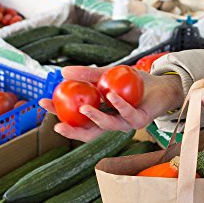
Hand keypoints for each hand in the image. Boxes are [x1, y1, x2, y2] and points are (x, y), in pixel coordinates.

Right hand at [39, 66, 183, 140]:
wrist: (160, 84)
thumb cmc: (133, 82)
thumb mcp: (107, 74)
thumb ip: (88, 74)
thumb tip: (63, 71)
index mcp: (99, 114)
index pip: (75, 118)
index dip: (58, 113)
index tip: (43, 102)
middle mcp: (110, 122)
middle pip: (88, 131)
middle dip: (72, 130)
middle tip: (58, 125)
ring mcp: (125, 124)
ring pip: (107, 126)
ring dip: (95, 118)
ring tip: (84, 108)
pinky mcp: (140, 120)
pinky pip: (128, 114)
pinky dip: (120, 105)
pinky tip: (112, 96)